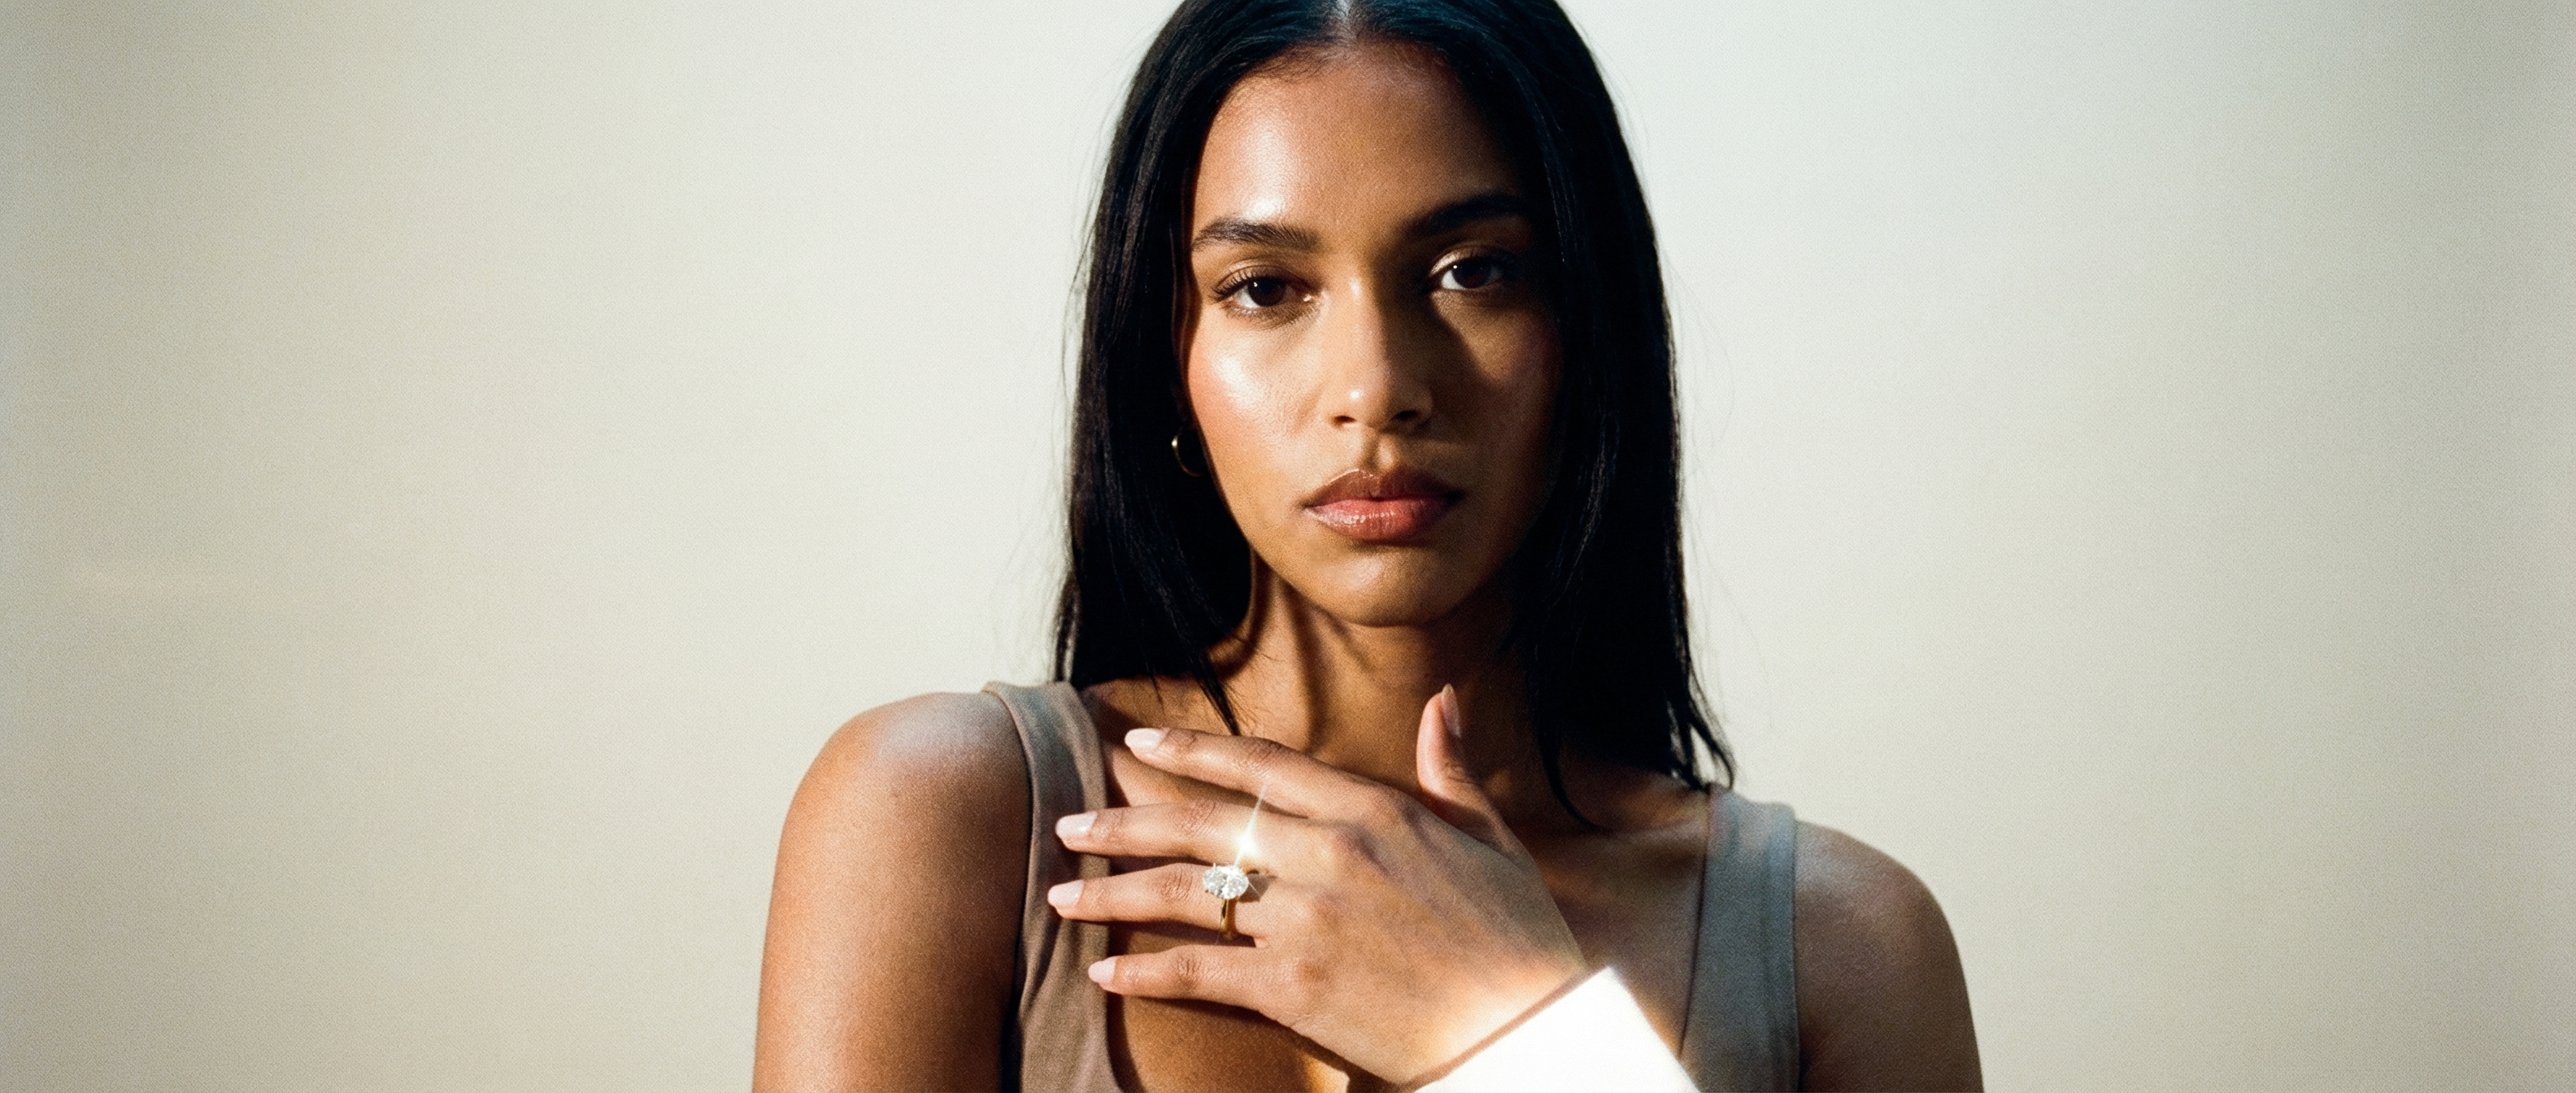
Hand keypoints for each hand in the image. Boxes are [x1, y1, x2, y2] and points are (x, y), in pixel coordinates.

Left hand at [1048, 687, 1588, 1084]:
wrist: (1531, 1025)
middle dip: (1125, 823)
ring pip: (1187, 896)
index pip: (1262, 765)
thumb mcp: (1489, 839)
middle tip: (1070, 824)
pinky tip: (1105, 973)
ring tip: (1059, 897)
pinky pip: (1201, 973)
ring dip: (1114, 894)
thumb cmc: (1518, 938)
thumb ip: (1448, 769)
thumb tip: (1442, 699)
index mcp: (1375, 810)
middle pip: (1202, 826)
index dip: (1195, 752)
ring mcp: (1308, 920)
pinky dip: (1146, 972)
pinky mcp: (1296, 988)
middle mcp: (1330, 854)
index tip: (1140, 744)